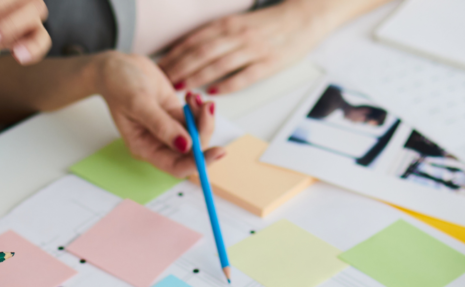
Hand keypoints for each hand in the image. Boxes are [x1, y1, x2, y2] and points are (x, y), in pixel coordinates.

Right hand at [95, 53, 224, 176]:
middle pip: (192, 150)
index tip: (218, 152)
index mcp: (145, 148)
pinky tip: (190, 94)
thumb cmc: (119, 85)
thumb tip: (185, 145)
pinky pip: (196, 118)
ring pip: (197, 133)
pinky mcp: (176, 115)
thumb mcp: (139, 103)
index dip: (198, 163)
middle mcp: (158, 143)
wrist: (116, 66)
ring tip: (194, 97)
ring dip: (203, 117)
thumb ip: (162, 126)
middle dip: (204, 130)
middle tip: (207, 107)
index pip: (177, 166)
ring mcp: (169, 129)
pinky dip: (200, 108)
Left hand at [158, 4, 329, 94]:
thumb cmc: (271, 23)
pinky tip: (213, 92)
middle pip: (201, 52)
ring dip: (197, 77)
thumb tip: (190, 51)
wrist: (306, 15)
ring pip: (218, 64)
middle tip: (163, 82)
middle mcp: (237, 34)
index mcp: (228, 24)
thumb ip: (217, 35)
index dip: (175, 54)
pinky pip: (244, 76)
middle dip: (180, 67)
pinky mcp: (269, 63)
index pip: (194, 40)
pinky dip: (227, 84)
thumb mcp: (240, 22)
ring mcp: (253, 49)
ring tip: (181, 89)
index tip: (159, 68)